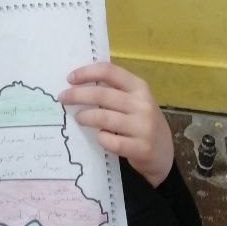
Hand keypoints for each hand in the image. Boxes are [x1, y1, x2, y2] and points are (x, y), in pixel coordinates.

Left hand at [59, 62, 173, 187]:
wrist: (163, 153)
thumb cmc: (141, 121)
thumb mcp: (134, 101)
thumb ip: (113, 91)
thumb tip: (77, 84)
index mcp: (139, 87)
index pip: (109, 71)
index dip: (86, 72)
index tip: (69, 78)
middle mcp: (142, 104)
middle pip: (102, 95)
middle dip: (77, 95)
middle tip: (62, 98)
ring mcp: (143, 127)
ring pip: (103, 118)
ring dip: (85, 117)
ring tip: (79, 118)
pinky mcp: (141, 148)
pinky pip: (110, 141)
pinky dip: (101, 138)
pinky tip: (100, 137)